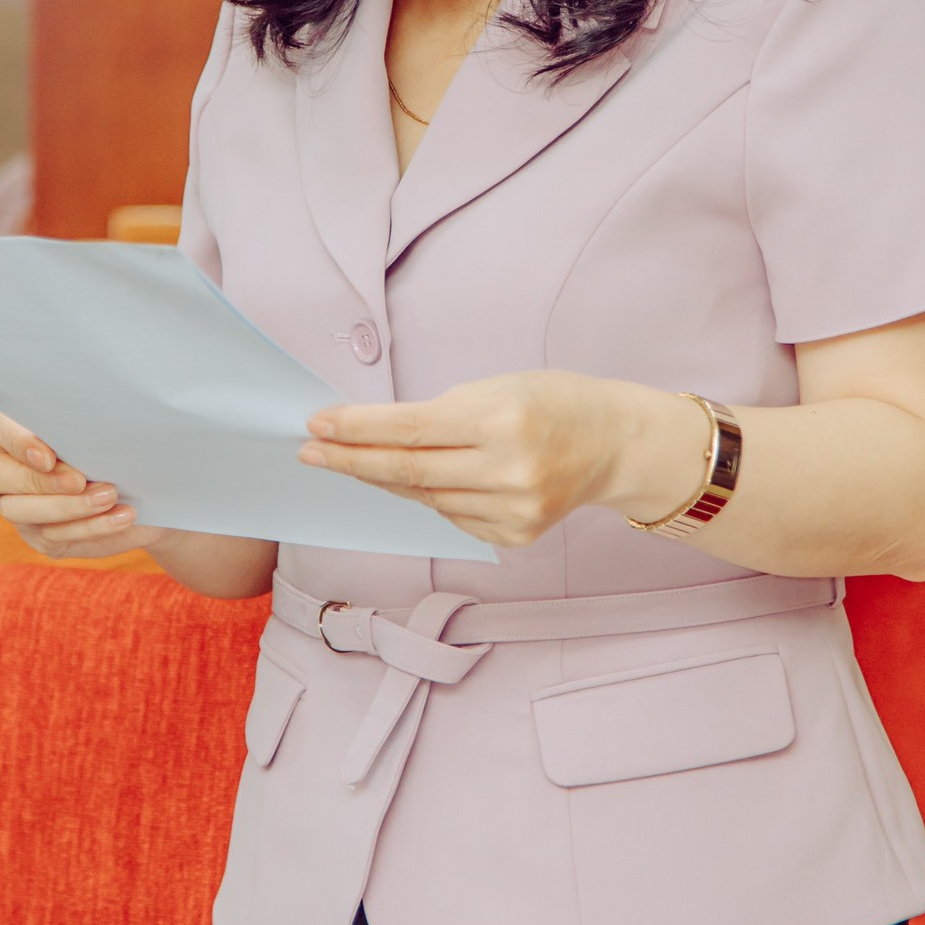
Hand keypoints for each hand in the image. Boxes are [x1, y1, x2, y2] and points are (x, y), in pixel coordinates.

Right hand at [0, 408, 141, 559]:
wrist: (143, 486)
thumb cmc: (122, 442)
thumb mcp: (110, 429)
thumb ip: (88, 428)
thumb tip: (90, 435)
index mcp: (17, 427)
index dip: (14, 440)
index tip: (48, 456)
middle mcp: (6, 466)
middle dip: (36, 480)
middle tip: (78, 480)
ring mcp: (17, 504)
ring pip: (19, 510)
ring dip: (68, 506)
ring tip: (109, 496)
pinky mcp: (39, 535)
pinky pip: (53, 535)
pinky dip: (90, 526)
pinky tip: (120, 517)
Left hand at [299, 373, 706, 549]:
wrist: (613, 443)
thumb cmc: (550, 402)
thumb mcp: (495, 387)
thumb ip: (438, 415)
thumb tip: (369, 438)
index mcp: (502, 420)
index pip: (409, 429)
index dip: (356, 429)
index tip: (316, 425)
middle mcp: (508, 471)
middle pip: (407, 471)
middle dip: (351, 461)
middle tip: (310, 453)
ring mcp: (513, 510)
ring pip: (425, 498)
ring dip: (386, 479)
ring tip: (363, 461)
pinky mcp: (516, 536)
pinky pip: (452, 517)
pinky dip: (432, 497)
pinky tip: (434, 479)